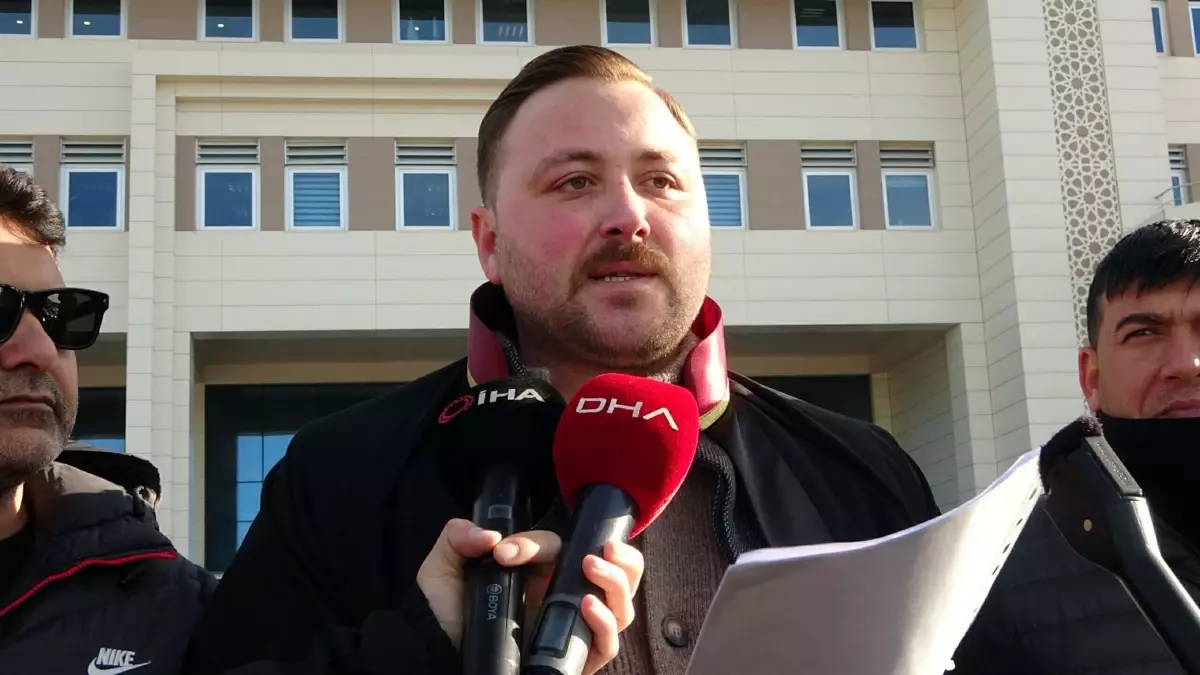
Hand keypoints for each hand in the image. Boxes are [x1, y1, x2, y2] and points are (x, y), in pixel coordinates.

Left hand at [415, 518, 644, 674]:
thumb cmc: (443, 616)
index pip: (561, 548)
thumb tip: (489, 535)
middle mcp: (561, 599)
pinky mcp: (573, 659)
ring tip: (593, 571)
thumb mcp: (443, 568)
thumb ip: (458, 536)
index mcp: (539, 573)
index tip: (504, 554)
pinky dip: (606, 622)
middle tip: (600, 551)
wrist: (436, 656)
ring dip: (616, 584)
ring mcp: (571, 628)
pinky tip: (588, 605)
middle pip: (613, 574)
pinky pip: (607, 643)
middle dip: (619, 558)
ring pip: (619, 605)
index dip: (538, 544)